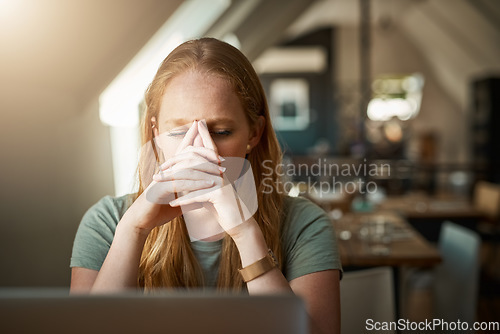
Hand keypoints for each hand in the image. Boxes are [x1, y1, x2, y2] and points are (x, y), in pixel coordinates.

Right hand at [123, 121, 219, 233]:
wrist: (141, 222)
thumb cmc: (158, 211)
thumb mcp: (178, 203)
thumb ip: (191, 199)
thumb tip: (204, 201)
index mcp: (170, 171)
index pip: (185, 153)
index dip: (199, 147)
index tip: (216, 149)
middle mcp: (166, 171)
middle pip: (187, 154)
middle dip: (205, 154)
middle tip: (222, 159)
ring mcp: (163, 178)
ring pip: (187, 168)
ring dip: (205, 170)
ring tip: (220, 173)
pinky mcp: (160, 188)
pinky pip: (181, 183)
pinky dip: (197, 183)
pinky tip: (209, 184)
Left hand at [153, 120, 257, 239]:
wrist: (240, 224)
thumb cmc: (222, 209)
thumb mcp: (206, 193)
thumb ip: (196, 183)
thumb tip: (180, 176)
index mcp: (216, 168)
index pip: (198, 153)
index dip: (180, 154)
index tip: (164, 163)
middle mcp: (219, 171)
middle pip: (192, 161)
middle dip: (172, 166)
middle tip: (157, 174)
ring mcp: (221, 181)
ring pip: (192, 177)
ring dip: (173, 182)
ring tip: (158, 187)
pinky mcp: (220, 194)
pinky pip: (197, 195)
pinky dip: (183, 199)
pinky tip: (172, 203)